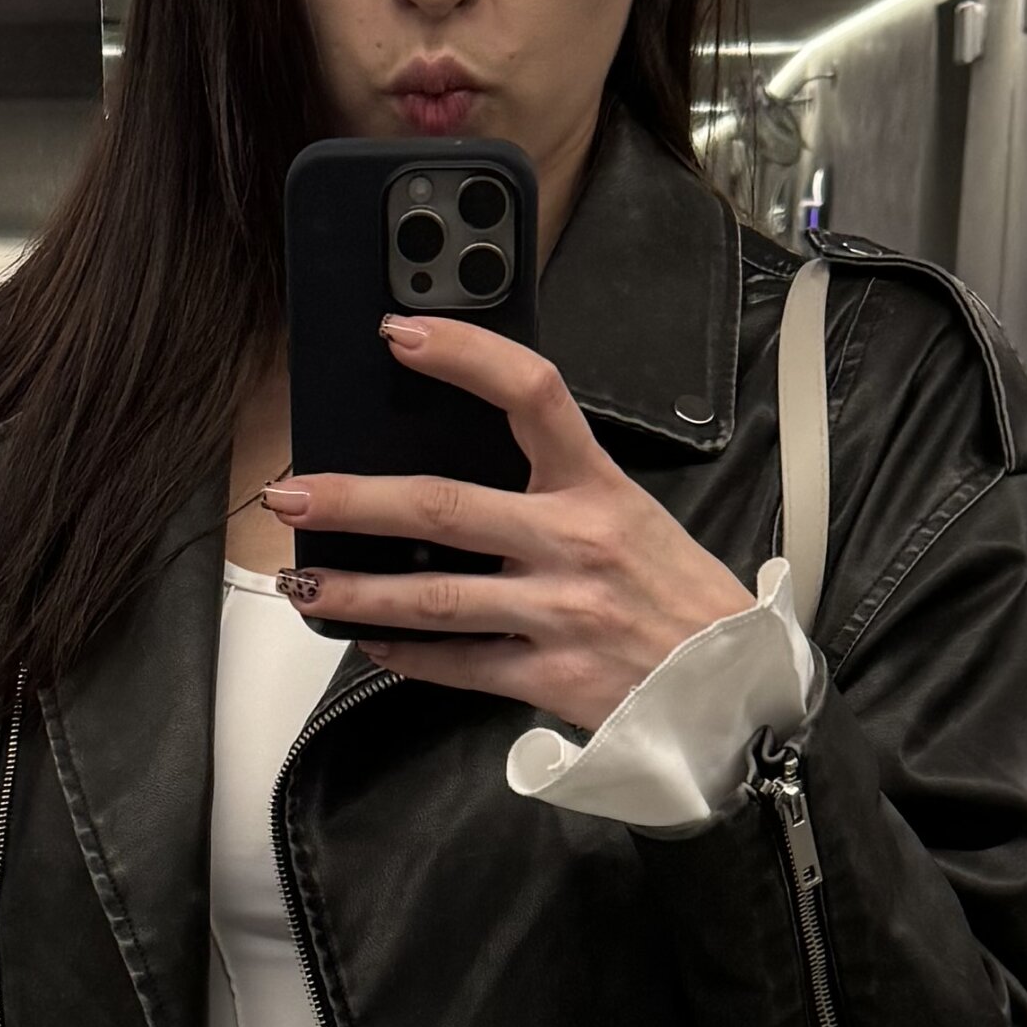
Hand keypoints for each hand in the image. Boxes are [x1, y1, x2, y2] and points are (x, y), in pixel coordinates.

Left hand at [268, 320, 750, 735]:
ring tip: (303, 579)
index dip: (464, 356)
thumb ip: (557, 489)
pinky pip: (458, 665)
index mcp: (599, 487)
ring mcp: (560, 614)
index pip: (531, 393)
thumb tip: (464, 463)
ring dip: (357, 588)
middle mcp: (576, 543)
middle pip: (445, 506)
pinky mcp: (550, 677)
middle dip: (354, 499)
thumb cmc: (678, 595)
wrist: (735, 689)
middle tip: (291, 493)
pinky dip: (405, 654)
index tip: (400, 336)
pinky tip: (367, 640)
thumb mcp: (631, 516)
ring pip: (435, 596)